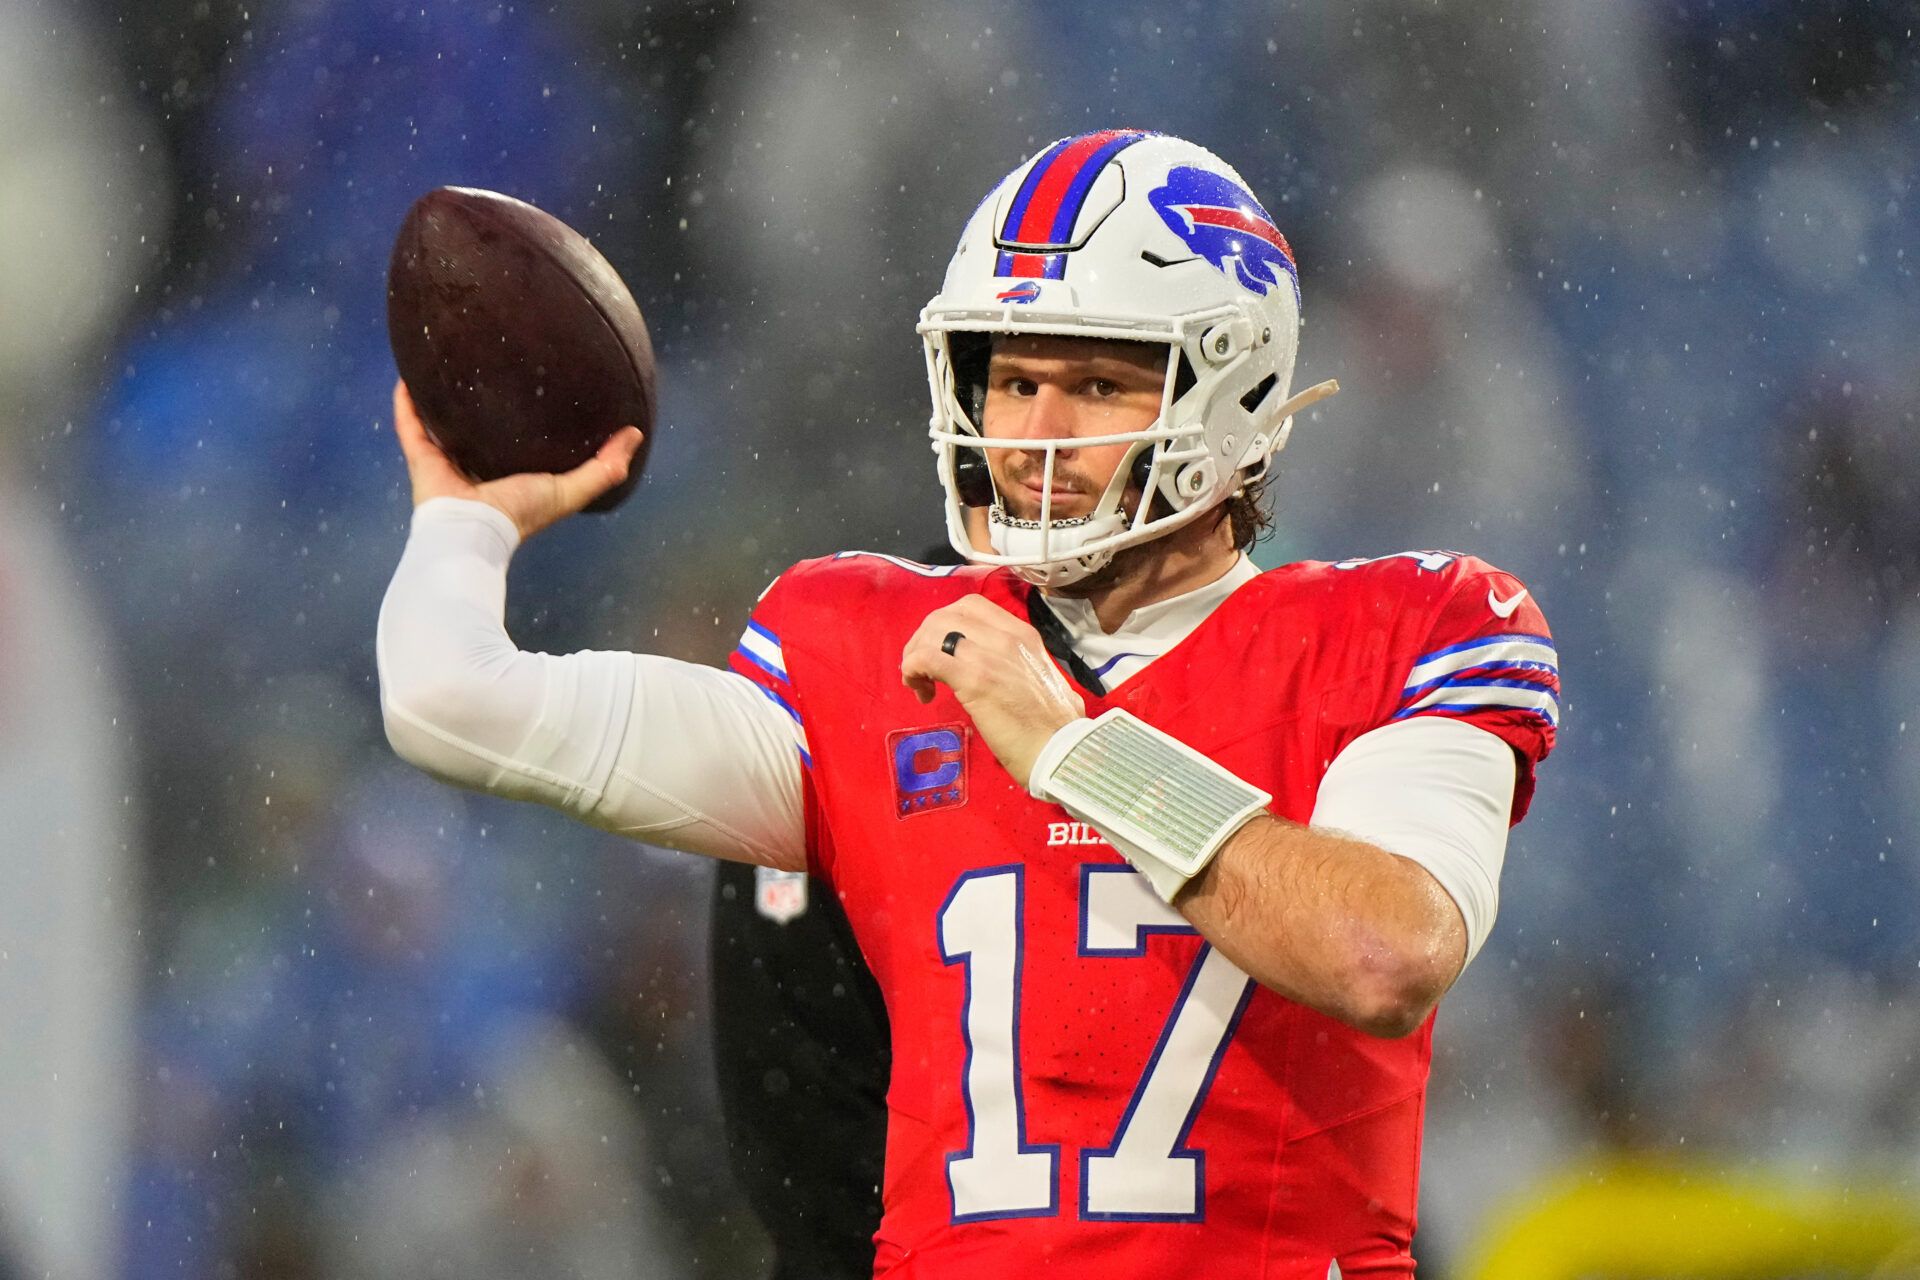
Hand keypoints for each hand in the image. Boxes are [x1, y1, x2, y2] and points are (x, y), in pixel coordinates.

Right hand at [391, 379, 643, 539]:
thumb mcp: (571, 489)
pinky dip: (406, 403)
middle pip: (478, 428)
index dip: (528, 416)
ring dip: (443, 397)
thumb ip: (604, 468)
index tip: (541, 385)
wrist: (473, 531)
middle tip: (491, 363)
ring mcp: (447, 461)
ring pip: (443, 423)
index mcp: (510, 472)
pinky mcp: (421, 458)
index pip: (517, 440)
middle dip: (483, 401)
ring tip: (447, 363)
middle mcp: (477, 465)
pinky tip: (409, 375)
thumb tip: (634, 434)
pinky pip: (410, 425)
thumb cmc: (521, 513)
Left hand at [901, 594, 1086, 784]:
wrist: (1064, 750)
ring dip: (916, 655)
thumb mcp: (1039, 677)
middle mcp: (1006, 635)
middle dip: (924, 640)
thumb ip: (1013, 665)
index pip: (971, 607)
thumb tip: (992, 671)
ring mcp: (989, 654)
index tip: (942, 653)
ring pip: (933, 631)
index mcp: (1022, 634)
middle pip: (945, 615)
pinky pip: (927, 657)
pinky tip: (921, 692)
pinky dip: (913, 670)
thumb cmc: (1053, 726)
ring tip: (921, 685)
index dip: (946, 625)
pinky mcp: (974, 678)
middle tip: (923, 672)